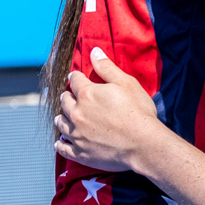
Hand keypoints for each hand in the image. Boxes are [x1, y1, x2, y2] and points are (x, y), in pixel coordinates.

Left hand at [54, 48, 165, 173]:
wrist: (144, 144)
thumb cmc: (138, 112)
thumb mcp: (126, 83)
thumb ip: (107, 67)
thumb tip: (94, 51)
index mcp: (87, 94)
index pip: (75, 80)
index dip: (76, 77)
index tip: (76, 77)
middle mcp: (77, 113)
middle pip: (65, 101)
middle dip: (67, 97)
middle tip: (69, 96)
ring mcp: (77, 134)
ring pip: (61, 124)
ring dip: (61, 118)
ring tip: (62, 117)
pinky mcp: (80, 152)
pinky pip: (63, 148)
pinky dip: (60, 144)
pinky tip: (61, 142)